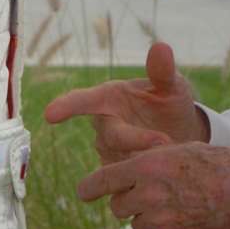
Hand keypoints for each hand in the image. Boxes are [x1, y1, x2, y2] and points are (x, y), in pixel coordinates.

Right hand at [43, 42, 206, 163]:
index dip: (66, 107)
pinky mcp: (117, 176)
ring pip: (119, 161)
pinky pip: (125, 180)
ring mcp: (109, 152)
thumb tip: (161, 47)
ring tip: (170, 156)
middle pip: (111, 135)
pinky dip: (143, 178)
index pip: (83, 100)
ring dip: (144, 160)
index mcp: (109, 98)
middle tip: (164, 141)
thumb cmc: (170, 103)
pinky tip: (161, 178)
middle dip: (135, 139)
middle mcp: (104, 125)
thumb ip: (163, 71)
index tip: (49, 114)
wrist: (180, 136)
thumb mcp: (171, 85)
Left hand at [76, 142, 229, 228]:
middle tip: (150, 195)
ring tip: (176, 206)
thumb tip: (130, 171)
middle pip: (118, 207)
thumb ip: (151, 162)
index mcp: (146, 166)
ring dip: (149, 218)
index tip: (83, 193)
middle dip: (128, 202)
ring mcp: (160, 222)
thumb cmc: (218, 165)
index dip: (89, 188)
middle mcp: (148, 195)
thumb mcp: (180, 150)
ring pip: (137, 226)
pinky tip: (189, 219)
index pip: (103, 181)